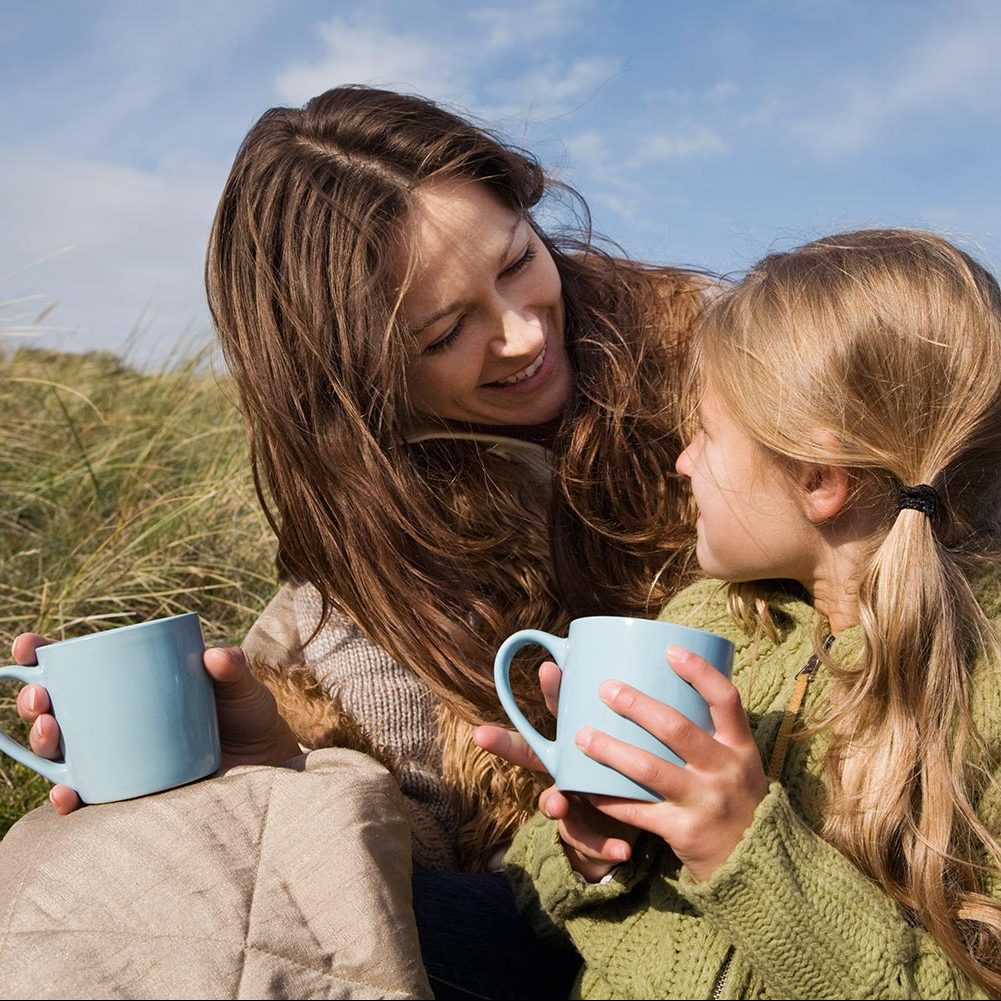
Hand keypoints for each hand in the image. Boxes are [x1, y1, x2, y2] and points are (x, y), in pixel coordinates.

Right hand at [13, 633, 300, 813]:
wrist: (264, 764)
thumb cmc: (246, 715)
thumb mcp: (241, 688)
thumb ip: (232, 669)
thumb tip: (214, 656)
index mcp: (127, 683)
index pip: (74, 665)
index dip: (40, 654)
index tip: (28, 645)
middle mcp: (110, 719)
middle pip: (53, 707)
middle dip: (33, 699)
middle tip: (41, 697)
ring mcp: (113, 756)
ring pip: (59, 751)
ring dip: (40, 741)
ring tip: (51, 729)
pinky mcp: (123, 790)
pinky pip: (85, 796)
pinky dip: (67, 797)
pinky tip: (65, 793)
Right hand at [474, 660, 638, 880]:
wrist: (650, 830)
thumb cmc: (644, 778)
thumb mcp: (648, 749)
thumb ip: (654, 723)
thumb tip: (677, 666)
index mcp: (583, 745)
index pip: (562, 712)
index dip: (553, 690)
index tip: (549, 667)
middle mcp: (570, 771)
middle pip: (533, 754)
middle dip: (506, 744)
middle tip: (482, 734)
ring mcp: (576, 802)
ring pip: (553, 801)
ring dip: (552, 802)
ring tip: (557, 805)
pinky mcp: (591, 834)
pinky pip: (589, 844)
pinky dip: (604, 848)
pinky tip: (622, 852)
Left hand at [575, 645, 766, 882]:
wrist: (756, 867)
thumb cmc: (737, 802)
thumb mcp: (740, 764)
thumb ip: (713, 735)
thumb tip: (670, 688)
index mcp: (741, 748)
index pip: (726, 699)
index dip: (699, 672)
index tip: (670, 650)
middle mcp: (726, 771)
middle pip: (677, 729)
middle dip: (636, 706)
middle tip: (606, 688)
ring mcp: (705, 802)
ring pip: (649, 769)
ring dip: (611, 749)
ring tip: (582, 736)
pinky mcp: (684, 832)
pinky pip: (637, 811)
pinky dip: (607, 798)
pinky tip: (583, 787)